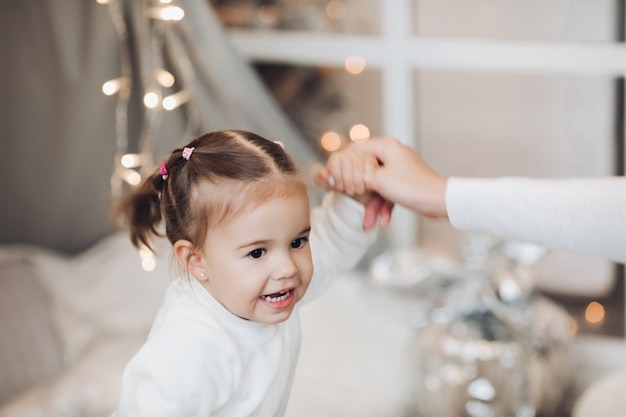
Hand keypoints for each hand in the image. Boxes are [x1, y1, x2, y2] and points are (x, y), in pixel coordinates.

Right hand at [317, 137, 447, 219]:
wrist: (439, 202)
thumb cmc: (414, 187)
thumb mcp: (379, 180)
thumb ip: (356, 176)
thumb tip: (336, 174)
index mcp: (386, 146)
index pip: (355, 149)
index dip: (344, 164)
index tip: (337, 178)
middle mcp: (391, 154)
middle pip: (363, 169)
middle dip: (359, 191)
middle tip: (352, 200)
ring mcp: (397, 168)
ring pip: (374, 184)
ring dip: (371, 204)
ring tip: (369, 222)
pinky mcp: (402, 182)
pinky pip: (385, 192)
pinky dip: (383, 206)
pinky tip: (383, 220)